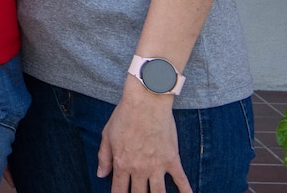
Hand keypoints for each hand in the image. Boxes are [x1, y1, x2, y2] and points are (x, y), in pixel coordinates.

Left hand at [97, 78, 190, 192]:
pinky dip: (185, 192)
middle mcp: (139, 169)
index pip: (119, 190)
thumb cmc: (124, 116)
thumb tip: (100, 174)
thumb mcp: (107, 135)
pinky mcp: (172, 159)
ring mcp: (157, 166)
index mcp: (122, 163)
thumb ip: (104, 157)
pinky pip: (180, 180)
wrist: (146, 101)